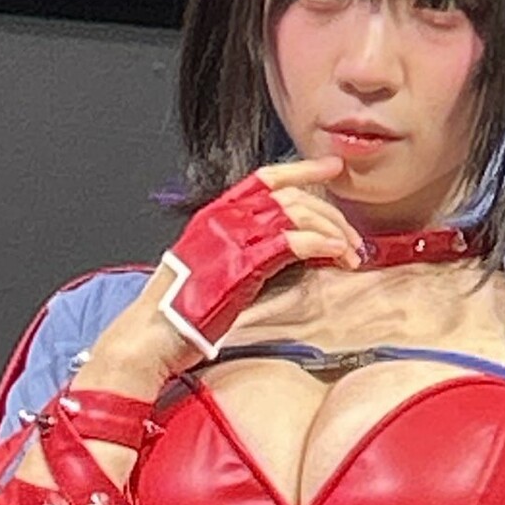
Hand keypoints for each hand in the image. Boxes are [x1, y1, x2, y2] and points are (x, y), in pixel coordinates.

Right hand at [81, 157, 364, 395]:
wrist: (151, 337)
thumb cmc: (181, 312)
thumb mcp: (214, 268)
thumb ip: (245, 251)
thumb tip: (290, 249)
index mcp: (215, 214)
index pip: (266, 178)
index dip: (302, 168)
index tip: (332, 168)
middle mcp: (223, 218)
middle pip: (290, 196)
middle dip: (329, 214)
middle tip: (352, 236)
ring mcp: (231, 239)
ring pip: (296, 214)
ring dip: (332, 231)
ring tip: (351, 253)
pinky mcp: (241, 265)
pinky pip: (291, 243)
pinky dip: (321, 245)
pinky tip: (336, 255)